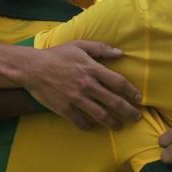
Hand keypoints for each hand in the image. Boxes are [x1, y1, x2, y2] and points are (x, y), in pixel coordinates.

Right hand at [24, 40, 141, 129]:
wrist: (32, 68)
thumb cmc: (57, 55)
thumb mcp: (79, 45)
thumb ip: (101, 49)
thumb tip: (121, 53)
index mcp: (92, 69)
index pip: (118, 83)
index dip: (131, 92)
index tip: (139, 99)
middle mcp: (87, 85)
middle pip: (114, 102)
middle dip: (128, 112)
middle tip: (136, 118)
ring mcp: (76, 99)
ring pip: (100, 115)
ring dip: (112, 123)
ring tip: (119, 126)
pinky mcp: (65, 109)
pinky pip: (81, 122)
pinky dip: (89, 126)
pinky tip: (93, 126)